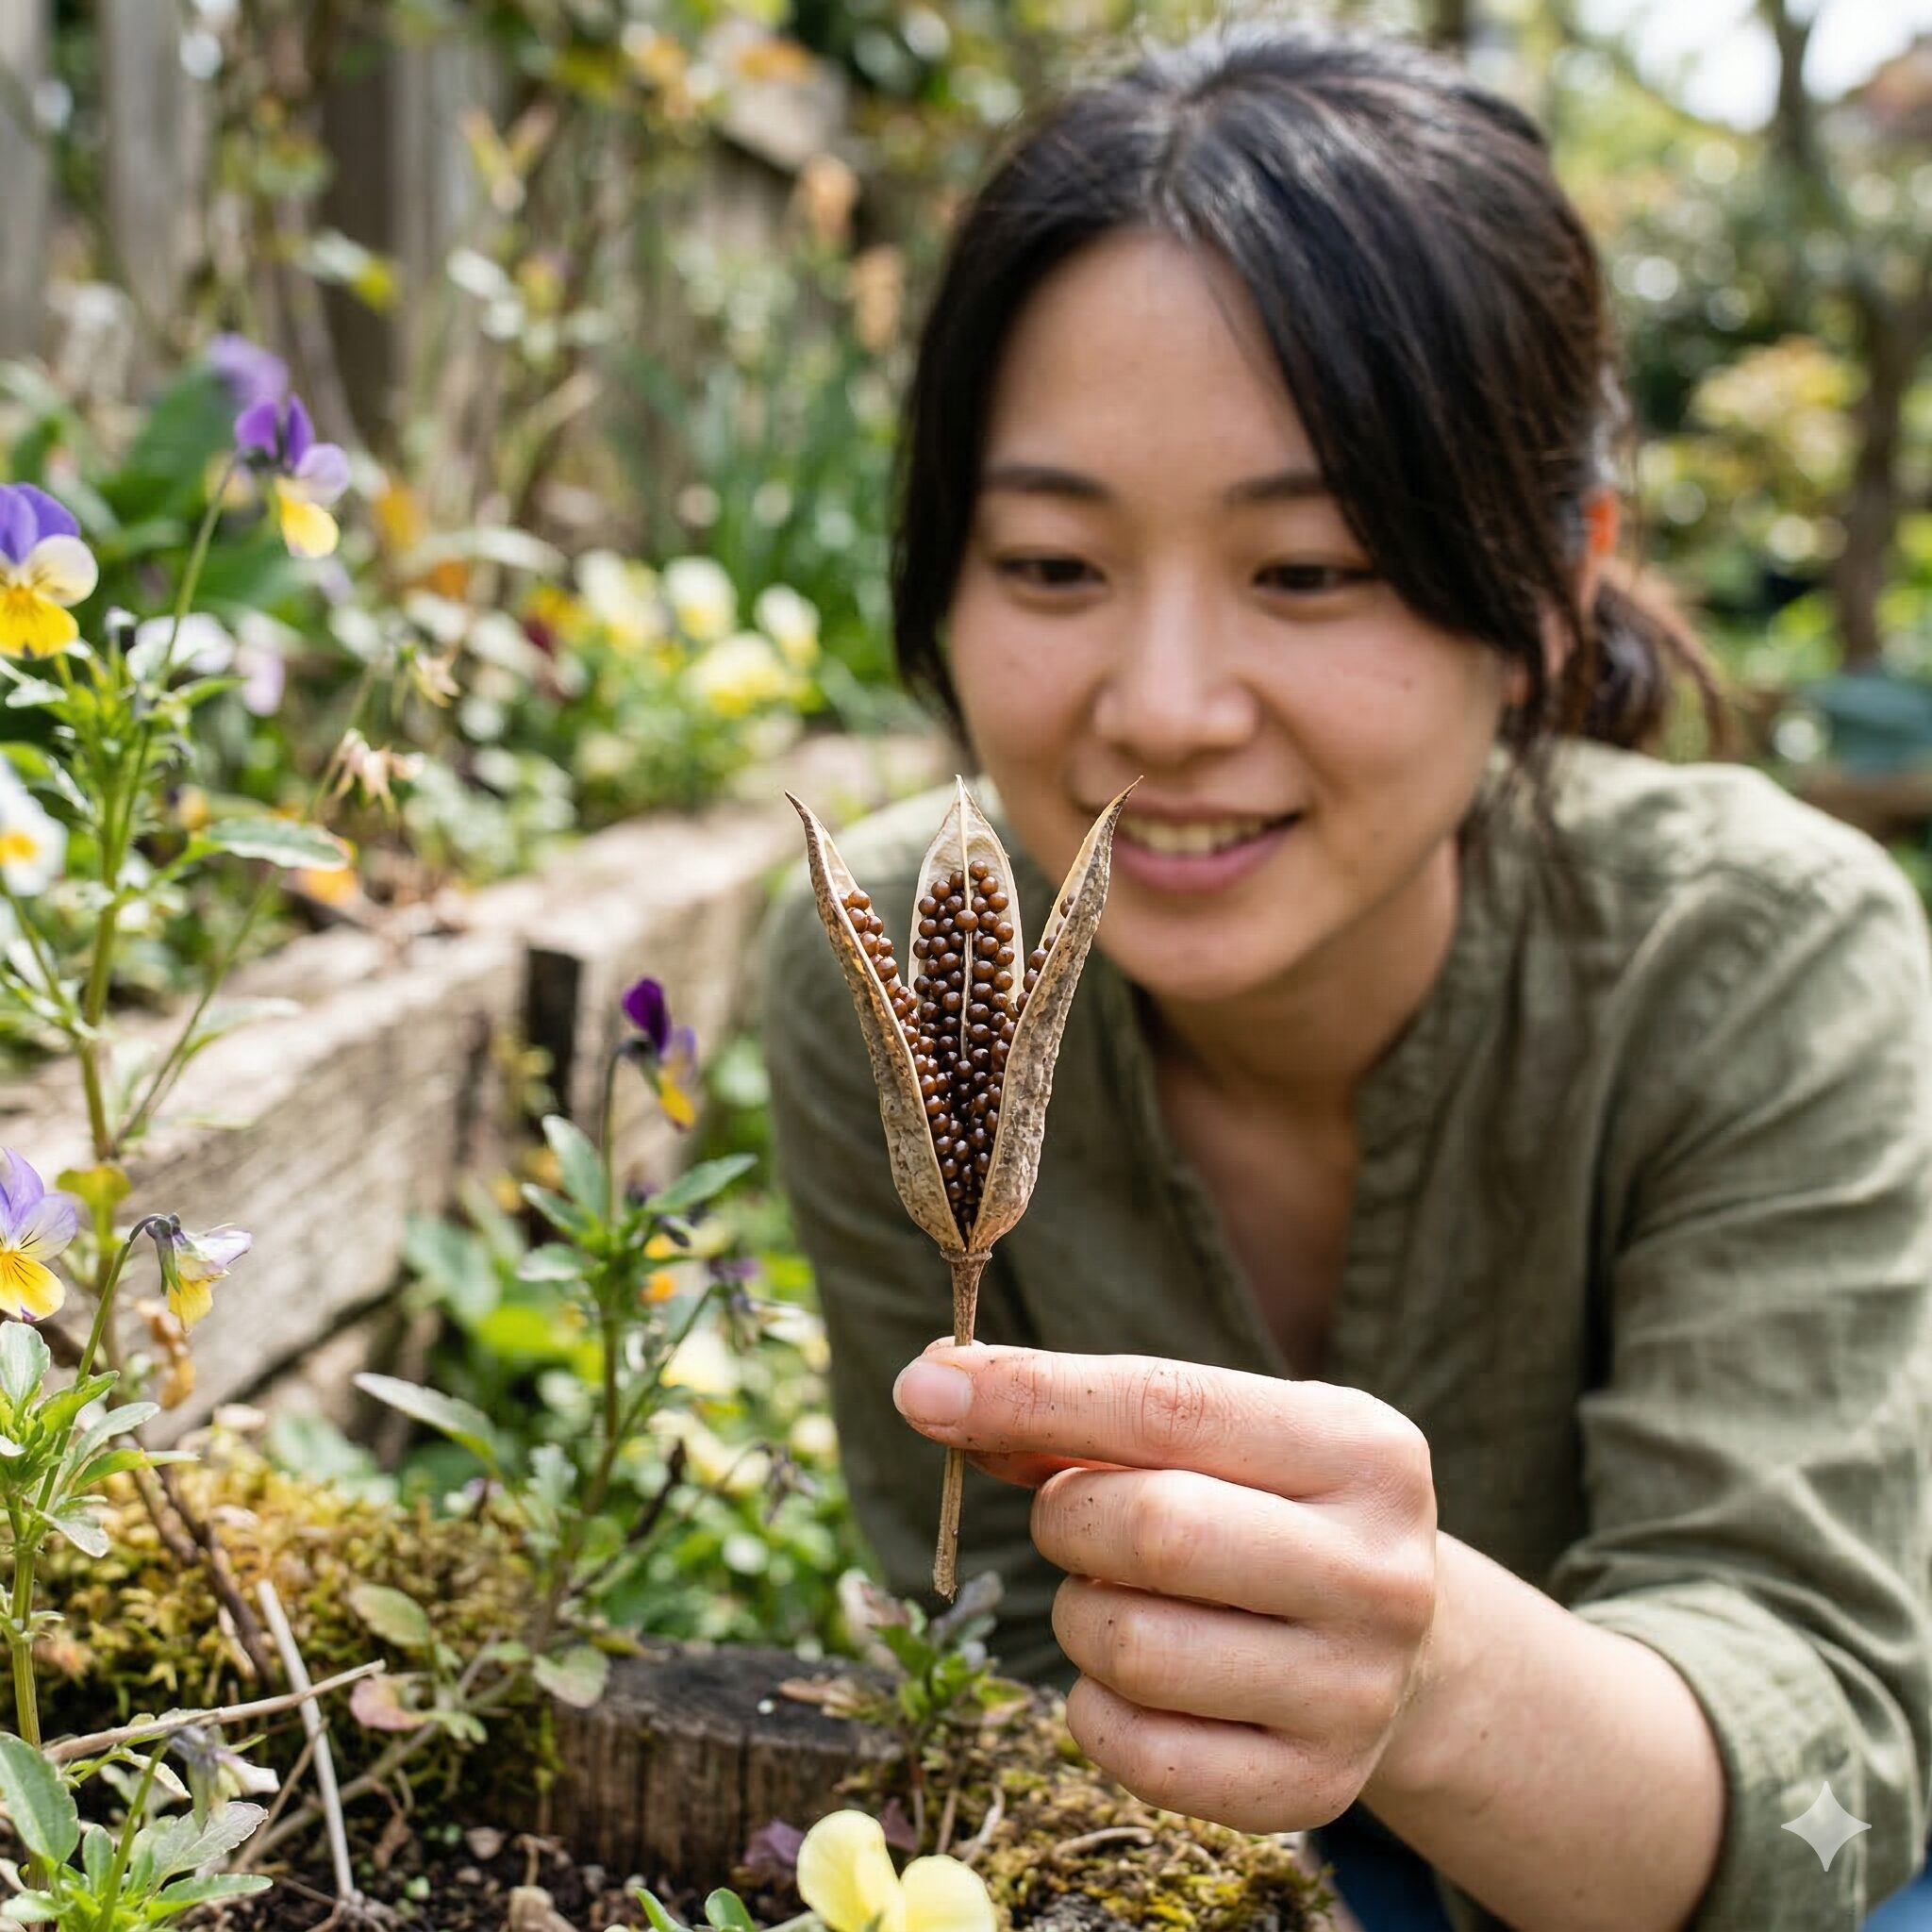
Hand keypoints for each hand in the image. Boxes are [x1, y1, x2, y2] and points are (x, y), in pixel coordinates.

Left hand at [892, 1342, 1439, 1832]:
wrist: (1404, 1651)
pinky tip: (1138, 1678)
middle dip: (1067, 1518)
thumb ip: (1086, 1417)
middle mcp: (1378, 1571)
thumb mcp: (1218, 1440)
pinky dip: (1094, 1706)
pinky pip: (1131, 1748)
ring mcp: (1355, 1691)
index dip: (1029, 1393)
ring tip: (1123, 1597)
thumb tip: (938, 1391)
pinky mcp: (1314, 1788)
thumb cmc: (1270, 1512)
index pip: (1165, 1405)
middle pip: (1149, 1529)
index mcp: (1361, 1448)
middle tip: (1074, 1519)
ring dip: (1079, 1614)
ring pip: (1127, 1646)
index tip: (922, 1385)